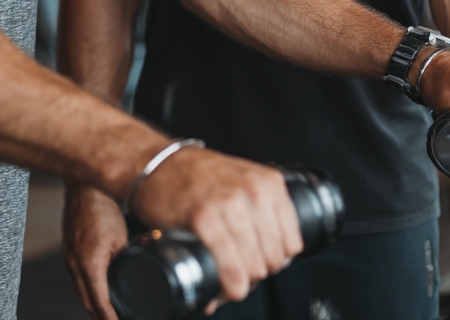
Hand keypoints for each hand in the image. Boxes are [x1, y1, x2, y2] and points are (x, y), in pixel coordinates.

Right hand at [63, 184, 126, 319]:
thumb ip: (124, 259)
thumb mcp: (122, 238)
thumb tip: (130, 270)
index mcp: (89, 265)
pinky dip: (85, 286)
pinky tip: (94, 286)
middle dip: (99, 315)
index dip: (109, 318)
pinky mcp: (67, 249)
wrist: (85, 187)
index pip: (99, 303)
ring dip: (91, 302)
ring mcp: (68, 257)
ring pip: (78, 290)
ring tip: (105, 310)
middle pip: (86, 302)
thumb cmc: (102, 207)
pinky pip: (75, 276)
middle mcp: (74, 264)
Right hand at [130, 146, 302, 308]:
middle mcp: (254, 190)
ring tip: (229, 278)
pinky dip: (231, 285)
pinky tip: (225, 287)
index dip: (276, 259)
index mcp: (268, 182)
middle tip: (241, 271)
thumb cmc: (198, 175)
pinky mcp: (204, 218)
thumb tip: (277, 259)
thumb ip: (262, 212)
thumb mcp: (242, 180)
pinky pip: (231, 266)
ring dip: (244, 282)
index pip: (292, 242)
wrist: (157, 162)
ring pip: (256, 266)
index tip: (259, 260)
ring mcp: (230, 203)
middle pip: (275, 258)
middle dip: (259, 273)